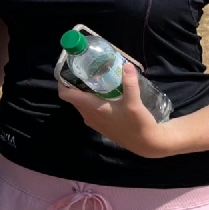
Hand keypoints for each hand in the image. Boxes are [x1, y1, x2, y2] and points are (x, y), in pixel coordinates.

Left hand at [57, 63, 178, 158]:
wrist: (145, 144)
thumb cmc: (138, 124)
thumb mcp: (135, 103)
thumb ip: (130, 84)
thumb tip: (127, 65)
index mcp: (92, 108)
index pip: (66, 95)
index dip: (63, 81)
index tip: (68, 68)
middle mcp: (88, 115)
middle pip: (72, 97)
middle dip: (74, 82)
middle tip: (83, 68)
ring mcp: (93, 121)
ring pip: (80, 103)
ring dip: (82, 91)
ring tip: (92, 76)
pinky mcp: (100, 124)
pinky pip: (87, 109)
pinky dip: (89, 99)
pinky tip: (103, 92)